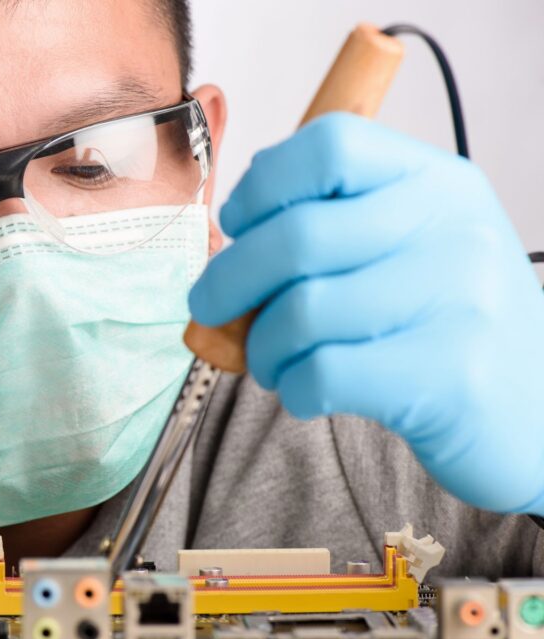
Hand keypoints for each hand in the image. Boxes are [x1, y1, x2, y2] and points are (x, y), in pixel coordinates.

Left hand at [189, 113, 543, 514]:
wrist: (535, 412)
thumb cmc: (442, 326)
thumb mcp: (409, 250)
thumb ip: (332, 231)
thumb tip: (226, 247)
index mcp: (437, 181)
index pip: (329, 144)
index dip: (262, 184)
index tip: (237, 225)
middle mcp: (453, 226)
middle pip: (297, 235)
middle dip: (227, 279)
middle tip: (208, 307)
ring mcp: (458, 297)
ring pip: (302, 312)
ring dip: (262, 347)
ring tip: (271, 362)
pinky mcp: (448, 373)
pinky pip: (324, 372)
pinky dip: (292, 388)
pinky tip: (303, 392)